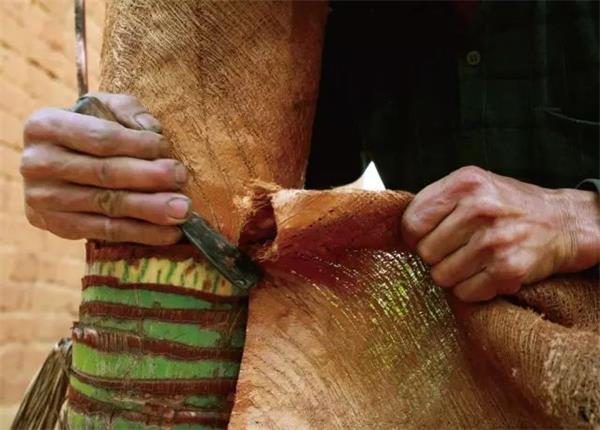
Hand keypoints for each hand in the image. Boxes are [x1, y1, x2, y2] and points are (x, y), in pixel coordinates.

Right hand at [21, 92, 190, 244]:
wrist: (55, 165)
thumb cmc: (88, 130)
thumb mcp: (103, 108)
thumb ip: (127, 110)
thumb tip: (151, 129)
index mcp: (45, 126)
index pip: (100, 138)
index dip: (138, 144)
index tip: (167, 148)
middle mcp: (37, 162)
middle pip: (105, 173)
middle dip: (149, 176)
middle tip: (181, 178)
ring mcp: (43, 198)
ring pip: (107, 205)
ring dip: (151, 209)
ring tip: (183, 209)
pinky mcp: (56, 226)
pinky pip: (106, 231)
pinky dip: (142, 233)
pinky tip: (170, 232)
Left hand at [401, 166, 599, 301]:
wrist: (562, 222)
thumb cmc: (507, 206)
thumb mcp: (472, 186)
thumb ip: (436, 202)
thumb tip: (400, 233)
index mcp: (465, 184)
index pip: (412, 223)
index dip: (414, 237)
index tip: (427, 238)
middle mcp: (479, 209)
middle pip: (425, 252)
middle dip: (436, 256)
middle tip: (456, 249)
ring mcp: (494, 241)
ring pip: (441, 276)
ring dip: (453, 274)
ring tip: (472, 260)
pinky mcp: (508, 269)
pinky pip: (465, 293)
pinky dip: (471, 289)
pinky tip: (486, 272)